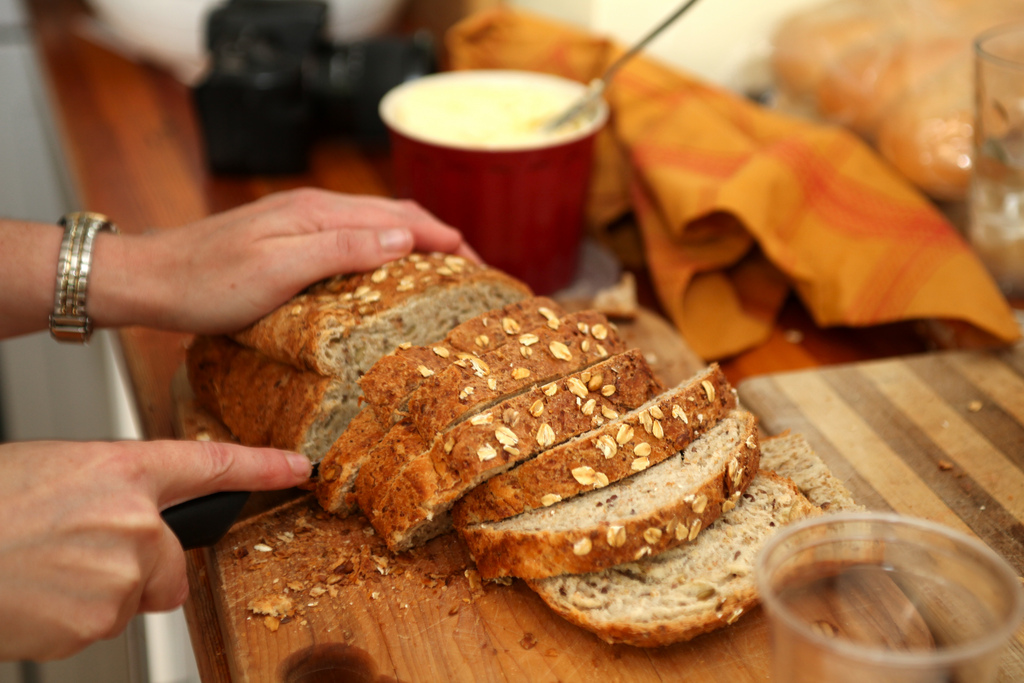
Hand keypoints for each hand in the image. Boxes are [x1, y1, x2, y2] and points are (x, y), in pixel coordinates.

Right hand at [0, 440, 310, 660]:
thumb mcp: (55, 472)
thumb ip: (114, 492)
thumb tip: (141, 519)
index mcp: (122, 468)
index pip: (211, 463)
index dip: (261, 466)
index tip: (295, 467)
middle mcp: (135, 519)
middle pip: (172, 561)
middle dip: (139, 567)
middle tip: (75, 555)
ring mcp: (121, 572)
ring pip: (135, 595)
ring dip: (99, 591)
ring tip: (43, 569)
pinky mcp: (100, 619)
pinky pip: (104, 624)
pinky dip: (74, 617)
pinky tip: (37, 595)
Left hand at [90, 188, 479, 333]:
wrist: (150, 280)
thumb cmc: (208, 283)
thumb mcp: (279, 269)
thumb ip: (343, 248)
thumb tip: (406, 237)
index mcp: (319, 212)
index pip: (400, 216)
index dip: (445, 237)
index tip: (479, 264)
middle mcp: (315, 209)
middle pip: (394, 214)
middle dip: (438, 236)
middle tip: (472, 269)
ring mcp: (301, 222)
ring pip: (375, 224)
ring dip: (414, 242)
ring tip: (442, 271)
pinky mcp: (289, 238)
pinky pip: (353, 238)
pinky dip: (385, 249)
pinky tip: (387, 271)